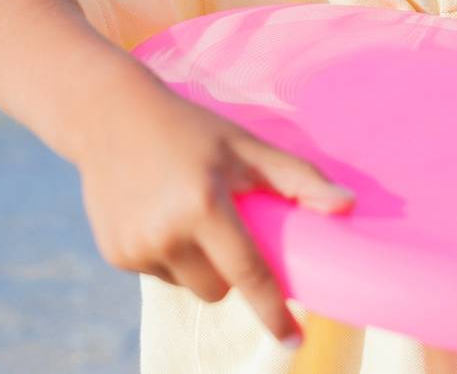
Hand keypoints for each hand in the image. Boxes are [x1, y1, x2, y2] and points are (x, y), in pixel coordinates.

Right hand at [75, 85, 355, 345]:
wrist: (108, 115)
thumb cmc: (189, 129)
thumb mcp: (244, 146)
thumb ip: (298, 178)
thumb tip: (349, 206)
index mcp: (203, 204)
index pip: (249, 274)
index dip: (274, 312)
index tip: (294, 340)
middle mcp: (166, 232)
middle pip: (218, 290)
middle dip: (229, 270)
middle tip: (222, 225)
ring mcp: (135, 247)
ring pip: (189, 286)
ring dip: (197, 265)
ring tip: (184, 213)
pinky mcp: (115, 255)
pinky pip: (160, 275)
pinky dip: (168, 256)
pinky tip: (156, 214)